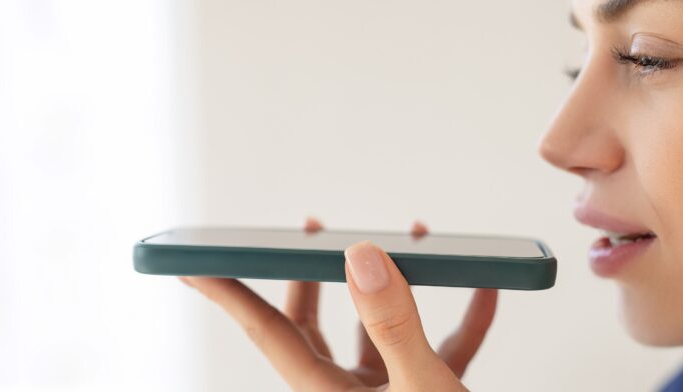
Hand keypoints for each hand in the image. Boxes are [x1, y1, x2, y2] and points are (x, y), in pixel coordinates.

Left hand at [180, 218, 498, 390]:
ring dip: (395, 289)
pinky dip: (462, 321)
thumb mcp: (423, 389)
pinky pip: (438, 351)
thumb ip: (392, 324)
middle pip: (310, 328)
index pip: (267, 332)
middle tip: (307, 234)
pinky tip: (487, 292)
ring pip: (374, 334)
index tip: (195, 263)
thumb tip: (361, 259)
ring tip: (406, 241)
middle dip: (308, 277)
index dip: (228, 293)